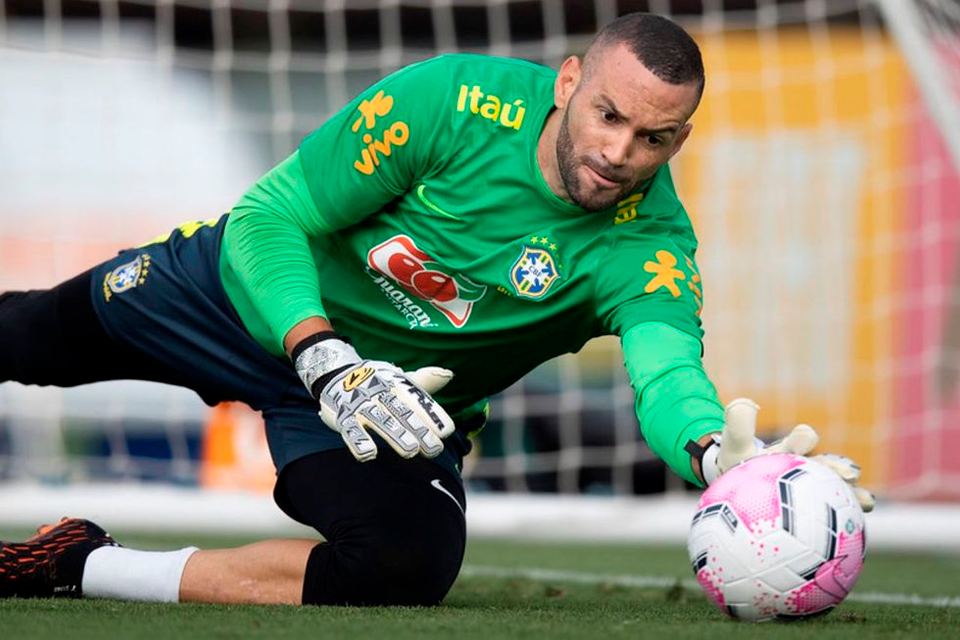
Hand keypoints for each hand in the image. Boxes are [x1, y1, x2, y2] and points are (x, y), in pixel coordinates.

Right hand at [293, 335, 454, 461]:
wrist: (336, 371)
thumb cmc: (377, 381)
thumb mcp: (399, 379)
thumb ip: (424, 381)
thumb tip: (448, 374)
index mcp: (397, 384)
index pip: (418, 399)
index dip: (433, 415)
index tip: (447, 431)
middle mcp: (380, 393)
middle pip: (402, 412)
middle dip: (419, 429)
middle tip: (435, 449)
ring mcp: (361, 405)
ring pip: (380, 421)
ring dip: (395, 436)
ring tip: (410, 452)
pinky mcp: (343, 417)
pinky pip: (350, 430)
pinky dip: (359, 442)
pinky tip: (369, 455)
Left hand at [701, 398, 874, 511]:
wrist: (741, 483)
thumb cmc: (741, 462)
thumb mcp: (735, 444)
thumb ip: (739, 425)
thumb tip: (745, 404)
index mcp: (790, 449)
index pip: (802, 439)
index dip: (804, 439)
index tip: (806, 440)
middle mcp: (807, 466)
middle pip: (825, 465)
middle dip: (837, 468)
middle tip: (848, 476)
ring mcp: (814, 485)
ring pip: (837, 489)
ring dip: (853, 494)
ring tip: (866, 503)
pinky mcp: (817, 504)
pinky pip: (834, 511)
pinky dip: (847, 517)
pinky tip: (857, 527)